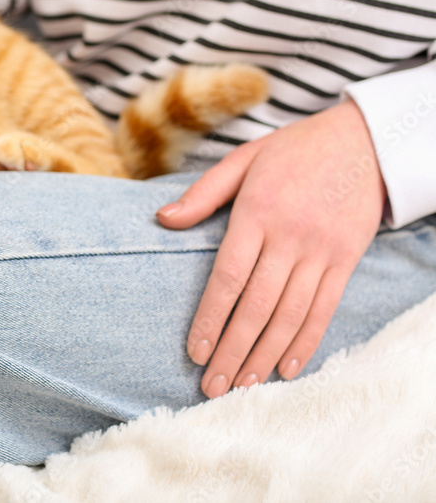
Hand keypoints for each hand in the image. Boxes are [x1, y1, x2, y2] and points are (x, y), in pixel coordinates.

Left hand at [157, 99, 385, 397]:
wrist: (364, 141)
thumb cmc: (293, 151)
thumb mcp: (243, 158)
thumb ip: (203, 192)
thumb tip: (162, 219)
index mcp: (257, 212)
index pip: (228, 277)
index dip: (210, 318)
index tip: (194, 350)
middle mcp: (289, 236)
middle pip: (256, 305)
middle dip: (233, 350)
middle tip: (211, 385)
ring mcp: (321, 251)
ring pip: (290, 314)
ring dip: (265, 355)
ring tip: (242, 385)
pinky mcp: (347, 260)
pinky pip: (324, 309)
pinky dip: (305, 342)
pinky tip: (285, 368)